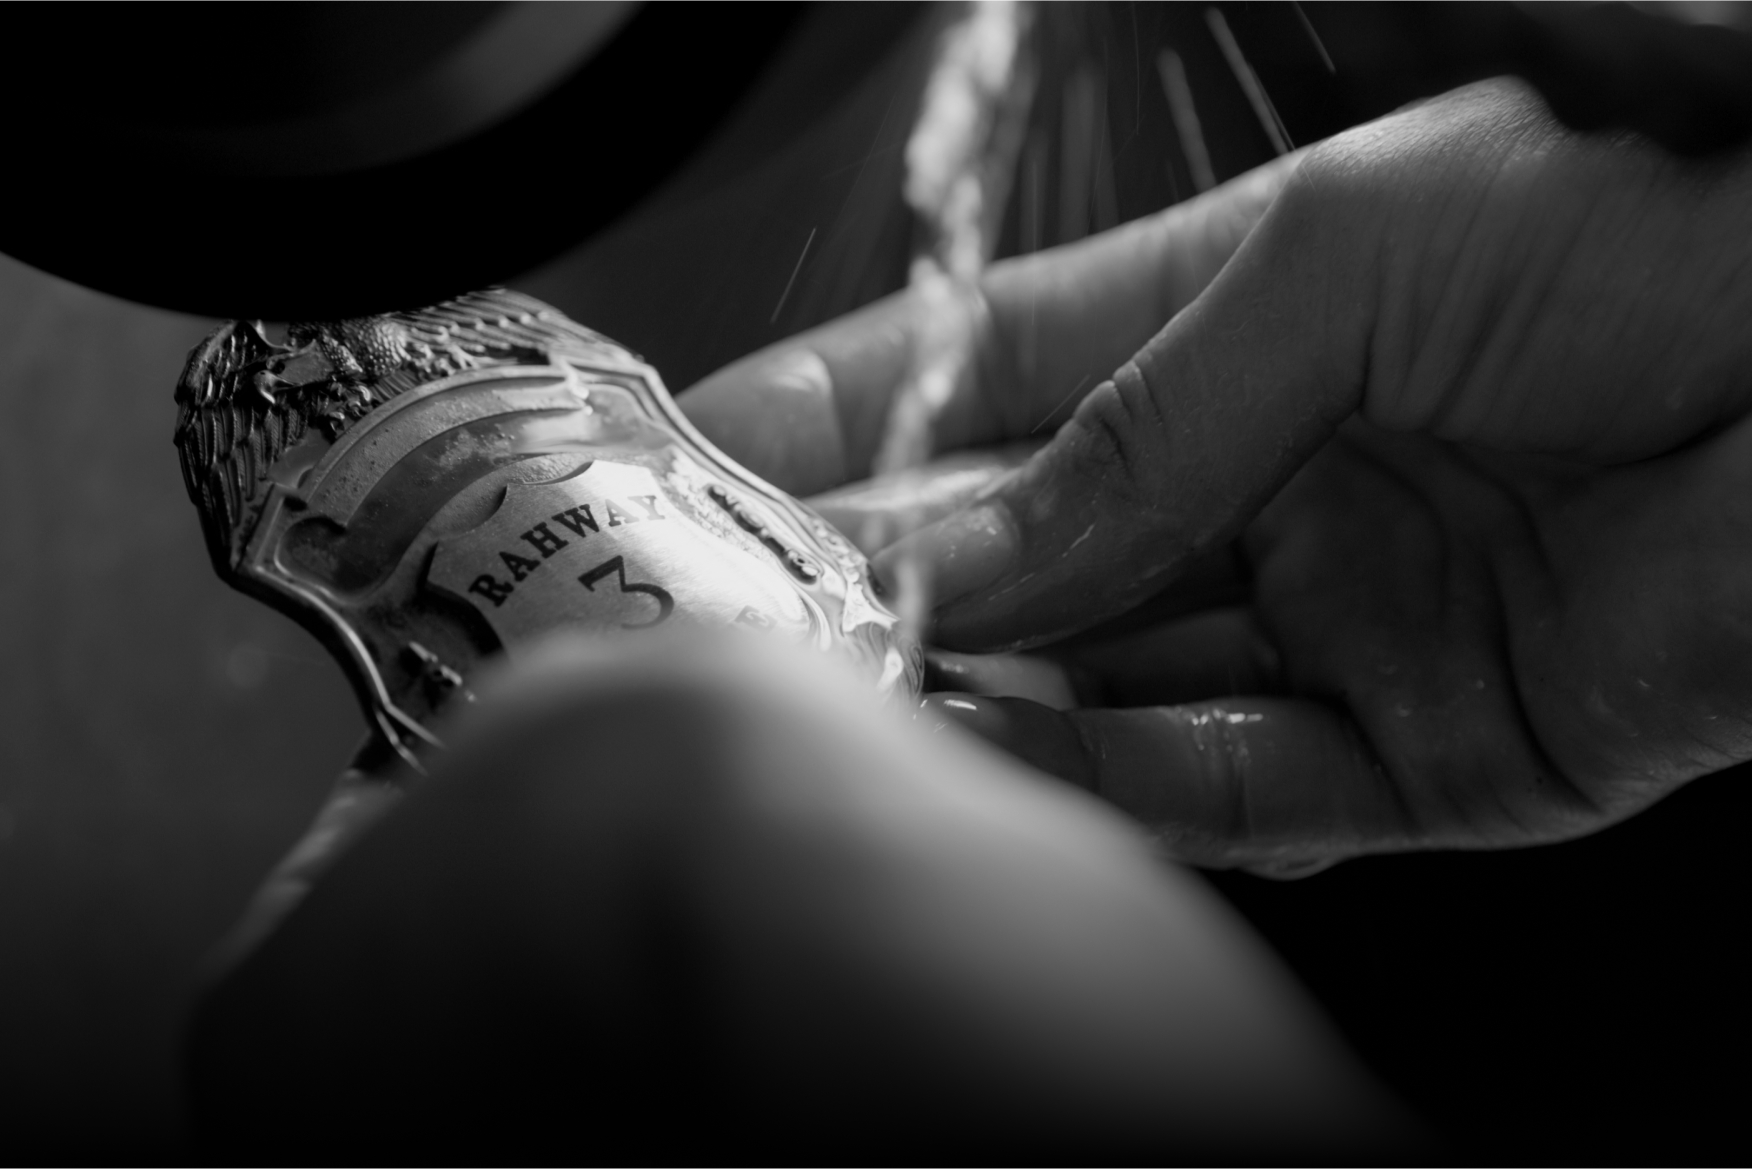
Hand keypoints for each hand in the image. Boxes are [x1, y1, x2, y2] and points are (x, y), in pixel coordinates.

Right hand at [681, 78, 1751, 871]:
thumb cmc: (1663, 219)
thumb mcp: (1348, 257)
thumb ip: (1144, 417)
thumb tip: (964, 541)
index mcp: (1253, 314)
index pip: (998, 369)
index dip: (853, 405)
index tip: (715, 446)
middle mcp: (1281, 472)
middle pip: (1036, 542)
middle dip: (893, 572)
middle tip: (753, 603)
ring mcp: (1344, 615)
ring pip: (1115, 680)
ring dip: (988, 693)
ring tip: (858, 699)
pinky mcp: (1426, 750)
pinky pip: (1239, 785)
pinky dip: (1119, 781)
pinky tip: (1013, 758)